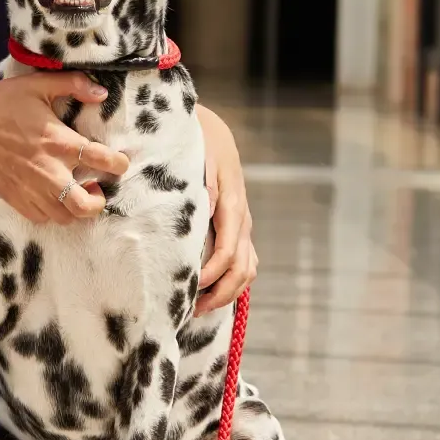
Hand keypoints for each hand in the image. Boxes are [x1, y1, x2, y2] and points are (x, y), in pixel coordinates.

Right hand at [0, 74, 130, 224]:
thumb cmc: (1, 102)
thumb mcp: (38, 85)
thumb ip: (73, 84)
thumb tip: (101, 93)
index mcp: (58, 141)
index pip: (101, 160)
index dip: (118, 164)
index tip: (120, 162)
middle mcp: (48, 170)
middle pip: (85, 205)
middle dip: (98, 201)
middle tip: (96, 188)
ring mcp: (30, 188)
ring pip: (65, 217)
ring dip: (75, 208)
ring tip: (74, 192)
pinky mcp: (14, 198)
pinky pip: (41, 218)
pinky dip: (52, 212)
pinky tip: (51, 196)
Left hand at [195, 106, 257, 315]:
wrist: (209, 131)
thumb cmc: (197, 142)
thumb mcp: (197, 156)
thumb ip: (202, 183)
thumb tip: (205, 209)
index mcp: (231, 203)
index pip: (228, 250)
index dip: (212, 274)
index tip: (192, 288)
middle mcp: (241, 217)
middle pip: (242, 267)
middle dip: (220, 293)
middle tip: (193, 309)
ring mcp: (242, 224)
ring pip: (247, 268)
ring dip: (227, 292)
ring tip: (199, 306)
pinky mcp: (237, 227)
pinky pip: (244, 261)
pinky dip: (231, 281)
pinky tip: (209, 291)